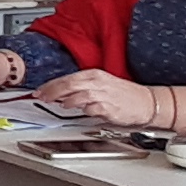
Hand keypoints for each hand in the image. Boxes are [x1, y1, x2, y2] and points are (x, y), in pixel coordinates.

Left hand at [39, 70, 162, 127]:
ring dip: (67, 100)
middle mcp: (98, 82)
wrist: (146, 102)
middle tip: (42, 97)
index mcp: (94, 75)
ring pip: (79, 94)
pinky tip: (80, 110)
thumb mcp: (100, 86)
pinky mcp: (110, 107)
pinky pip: (93, 108)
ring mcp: (104, 94)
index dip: (50, 85)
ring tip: (60, 104)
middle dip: (52, 91)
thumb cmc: (122, 95)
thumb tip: (59, 94)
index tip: (39, 91)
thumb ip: (80, 89)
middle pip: (69, 84)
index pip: (67, 78)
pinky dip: (84, 109)